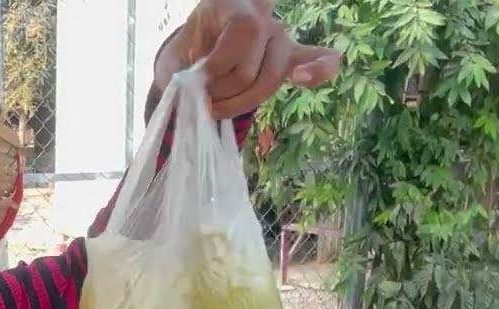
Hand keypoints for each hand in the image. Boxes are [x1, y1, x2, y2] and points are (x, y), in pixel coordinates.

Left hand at [155, 0, 340, 117]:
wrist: (198, 53)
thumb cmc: (187, 53)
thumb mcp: (176, 57)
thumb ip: (184, 71)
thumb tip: (197, 90)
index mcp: (231, 4)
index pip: (244, 31)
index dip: (219, 65)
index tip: (197, 80)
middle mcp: (263, 16)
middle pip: (251, 68)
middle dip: (222, 93)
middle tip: (202, 100)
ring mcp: (281, 36)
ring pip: (269, 80)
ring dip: (239, 104)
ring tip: (217, 108)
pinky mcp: (293, 57)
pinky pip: (322, 60)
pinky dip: (319, 71)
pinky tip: (302, 78)